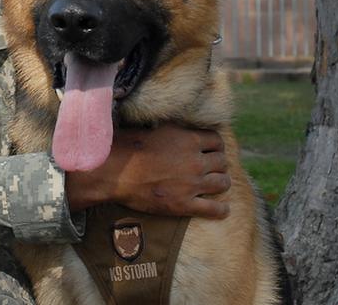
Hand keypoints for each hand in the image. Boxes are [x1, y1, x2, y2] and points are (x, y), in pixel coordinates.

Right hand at [65, 125, 230, 218]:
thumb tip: (185, 128)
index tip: (211, 150)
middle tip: (211, 168)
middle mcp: (195, 161)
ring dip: (220, 183)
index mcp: (188, 140)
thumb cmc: (130, 146)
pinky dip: (220, 210)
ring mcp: (191, 184)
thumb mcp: (156, 129)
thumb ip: (177, 130)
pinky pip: (213, 209)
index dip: (215, 146)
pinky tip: (221, 209)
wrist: (115, 171)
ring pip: (222, 183)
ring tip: (215, 185)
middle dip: (218, 164)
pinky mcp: (184, 204)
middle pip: (222, 162)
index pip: (217, 141)